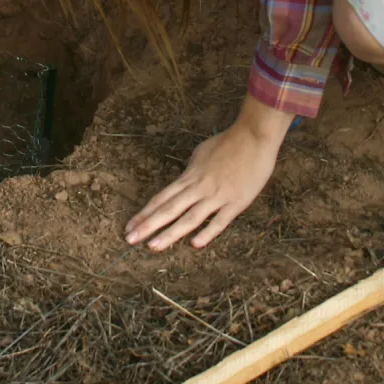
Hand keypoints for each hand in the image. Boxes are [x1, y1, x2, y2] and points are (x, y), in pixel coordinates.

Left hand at [125, 98, 290, 251]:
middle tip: (130, 239)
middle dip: (148, 225)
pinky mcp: (236, 202)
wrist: (254, 136)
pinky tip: (194, 244)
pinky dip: (207, 232)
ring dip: (170, 233)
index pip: (162, 198)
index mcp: (190, 176)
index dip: (145, 213)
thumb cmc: (228, 143)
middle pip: (169, 209)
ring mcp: (217, 195)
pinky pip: (219, 221)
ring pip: (190, 218)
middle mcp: (199, 187)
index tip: (129, 227)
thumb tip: (182, 184)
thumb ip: (191, 172)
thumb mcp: (201, 154)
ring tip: (153, 246)